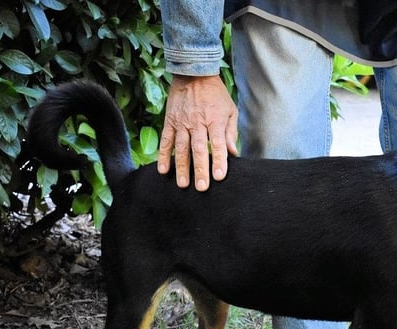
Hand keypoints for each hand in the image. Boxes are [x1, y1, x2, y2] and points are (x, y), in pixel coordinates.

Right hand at [157, 74, 238, 190]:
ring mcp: (182, 122)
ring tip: (183, 185)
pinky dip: (164, 155)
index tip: (219, 176)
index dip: (218, 161)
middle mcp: (197, 123)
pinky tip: (163, 170)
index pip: (218, 144)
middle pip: (198, 149)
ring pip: (181, 148)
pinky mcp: (170, 121)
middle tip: (201, 188)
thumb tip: (234, 154)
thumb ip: (230, 132)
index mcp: (214, 120)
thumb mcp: (230, 110)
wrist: (193, 73)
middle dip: (200, 169)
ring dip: (181, 168)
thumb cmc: (215, 94)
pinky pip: (166, 140)